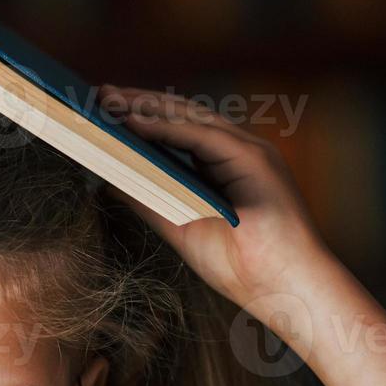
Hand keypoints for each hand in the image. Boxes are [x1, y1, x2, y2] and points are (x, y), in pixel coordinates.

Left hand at [96, 85, 339, 312]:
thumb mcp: (181, 229)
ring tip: (108, 102)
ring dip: (147, 107)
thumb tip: (109, 182)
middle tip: (98, 95)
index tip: (105, 110)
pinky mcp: (254, 160)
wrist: (286, 289)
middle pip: (183, 116)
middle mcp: (240, 152)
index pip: (179, 130)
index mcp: (227, 166)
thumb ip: (150, 203)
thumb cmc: (242, 268)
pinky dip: (165, 128)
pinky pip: (201, 136)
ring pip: (191, 118)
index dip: (143, 116)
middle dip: (139, 103)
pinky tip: (133, 123)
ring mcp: (250, 152)